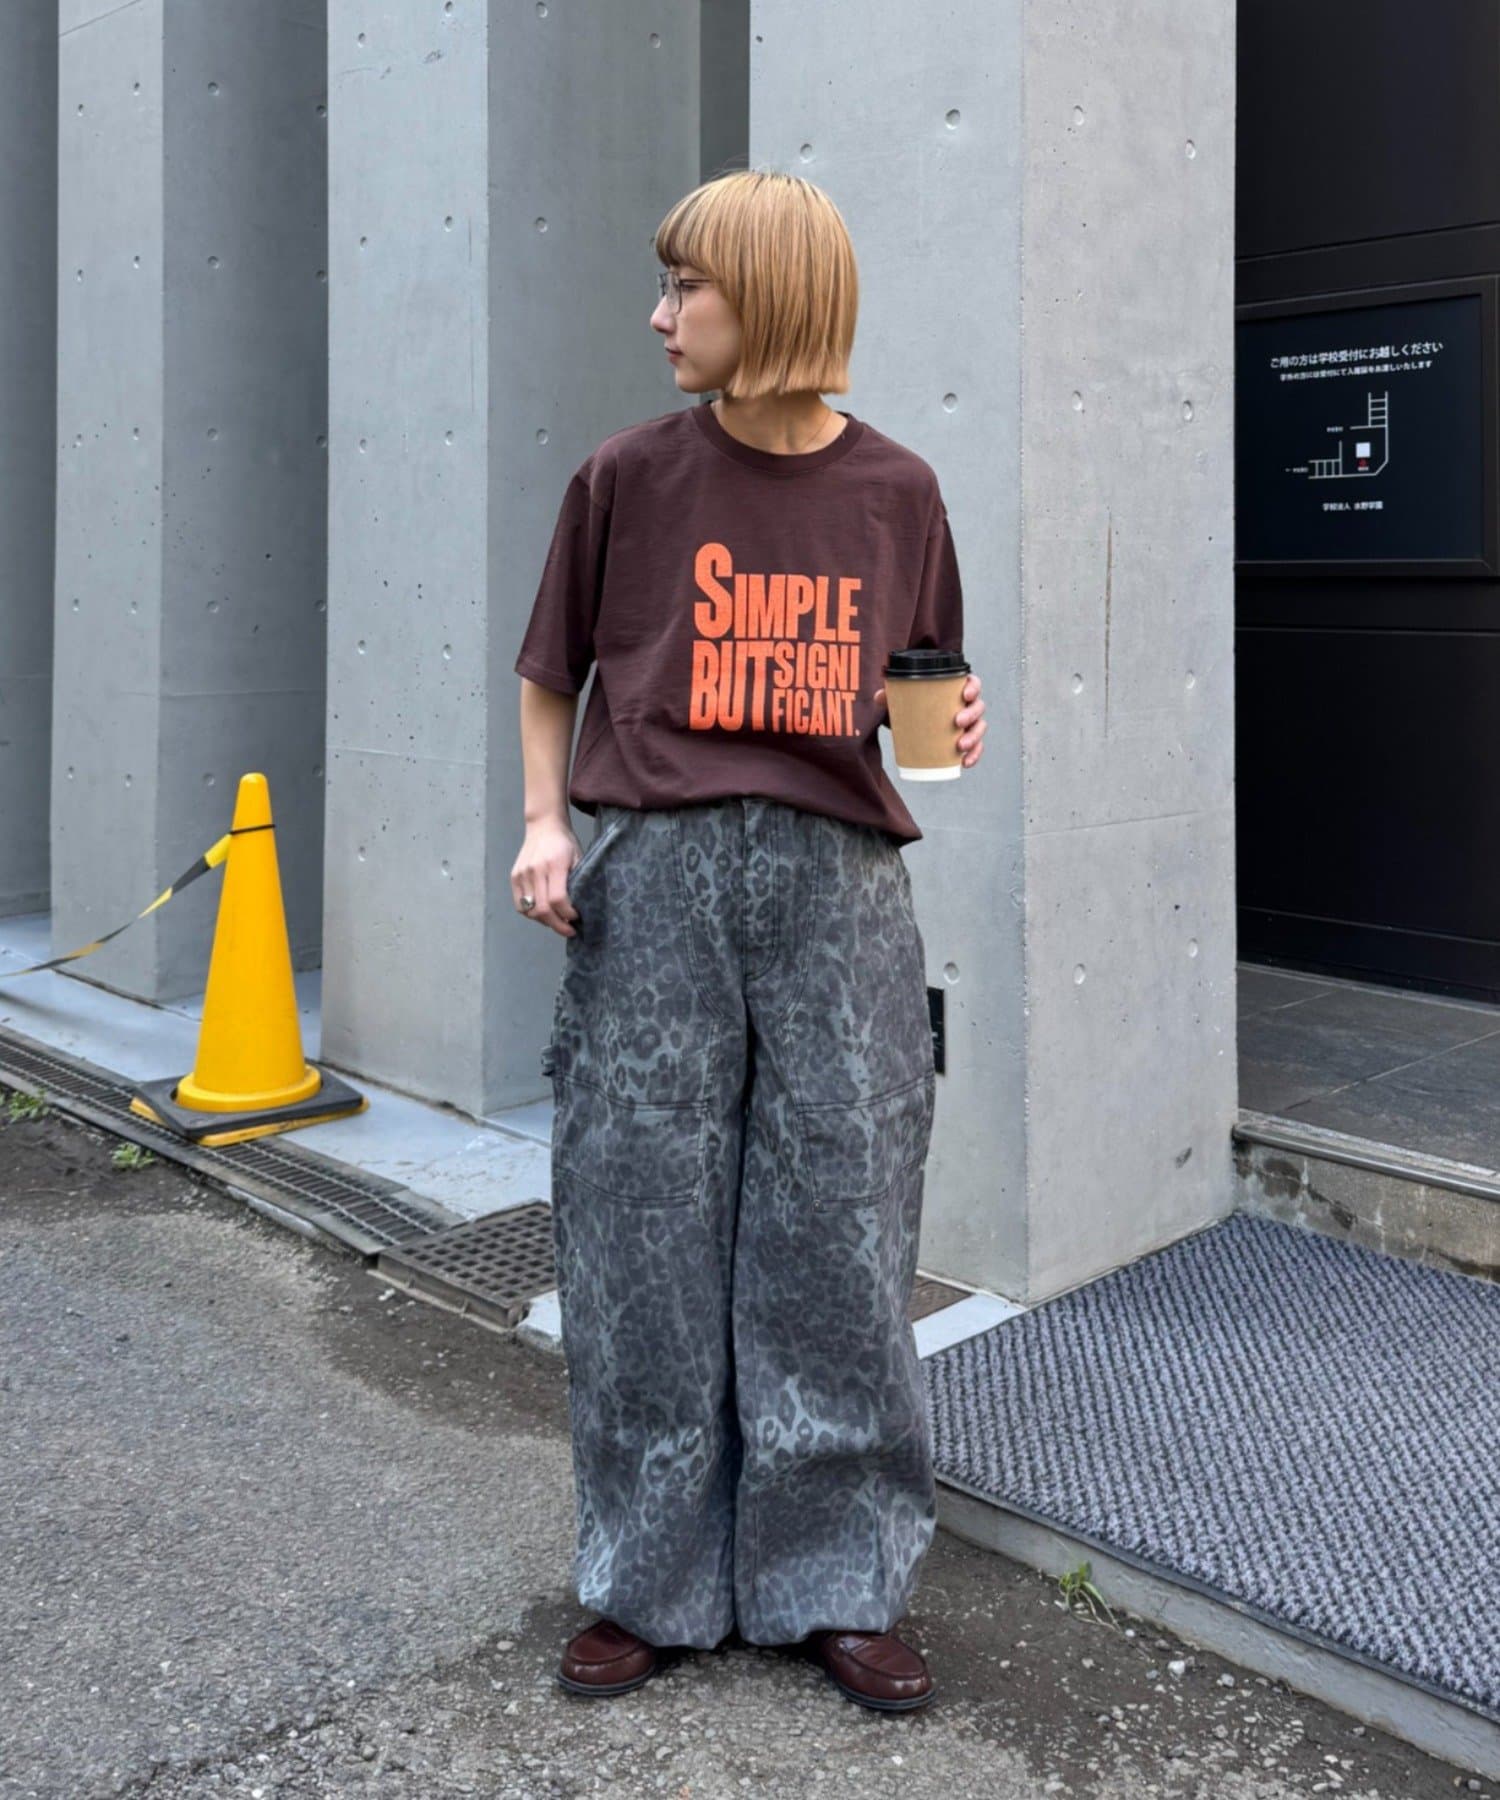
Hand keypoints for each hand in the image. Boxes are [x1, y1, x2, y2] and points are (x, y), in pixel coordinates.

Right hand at [511, 819, 583, 936]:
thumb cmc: (565, 844)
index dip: (568, 914)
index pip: (558, 899)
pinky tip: (543, 915)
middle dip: (558, 925)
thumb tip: (580, 908)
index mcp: (554, 865)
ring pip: (530, 910)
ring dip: (545, 921)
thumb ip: (578, 881)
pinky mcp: (514, 877)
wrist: (543, 826)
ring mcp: (522, 874)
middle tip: (569, 930)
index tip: (577, 918)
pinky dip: (531, 914)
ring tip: (557, 922)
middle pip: (543, 909)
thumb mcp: (579, 858)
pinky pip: (520, 905)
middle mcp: (535, 870)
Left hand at [872, 672, 985, 767]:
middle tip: (957, 722)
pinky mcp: (967, 740)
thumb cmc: (914, 705)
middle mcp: (966, 705)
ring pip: (979, 728)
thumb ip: (891, 695)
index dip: (974, 687)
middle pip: (978, 707)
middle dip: (971, 715)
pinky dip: (973, 755)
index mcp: (956, 689)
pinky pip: (976, 747)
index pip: (973, 683)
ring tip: (960, 746)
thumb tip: (879, 697)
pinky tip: (965, 763)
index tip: (965, 694)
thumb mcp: (903, 698)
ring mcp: (969, 723)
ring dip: (974, 737)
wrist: (915, 722)